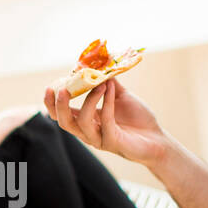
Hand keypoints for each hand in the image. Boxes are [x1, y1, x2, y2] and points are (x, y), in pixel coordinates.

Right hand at [44, 79, 169, 166]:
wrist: (157, 139)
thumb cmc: (137, 119)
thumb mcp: (121, 96)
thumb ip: (109, 82)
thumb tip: (99, 65)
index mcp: (86, 121)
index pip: (60, 115)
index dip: (51, 103)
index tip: (50, 87)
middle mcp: (88, 132)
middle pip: (64, 122)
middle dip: (59, 106)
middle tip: (62, 89)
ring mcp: (100, 139)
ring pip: (82, 123)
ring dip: (89, 100)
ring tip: (100, 84)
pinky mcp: (113, 142)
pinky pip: (106, 122)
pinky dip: (107, 104)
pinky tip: (112, 90)